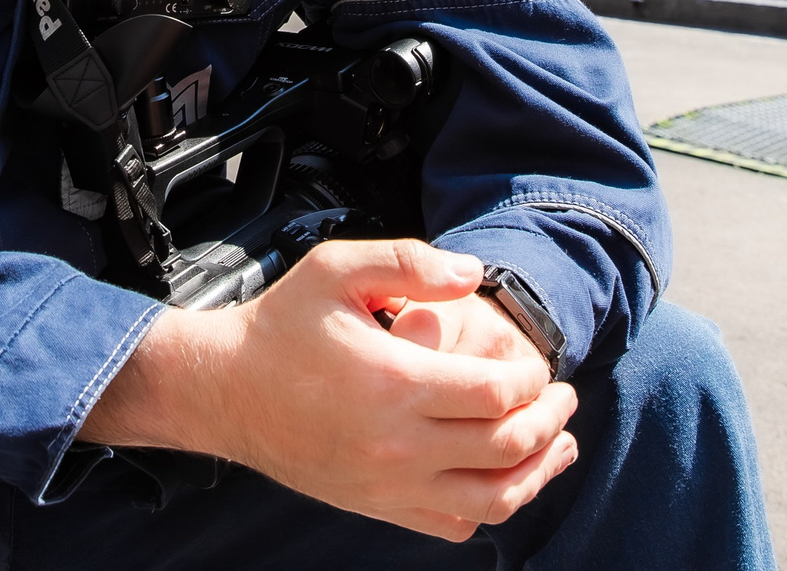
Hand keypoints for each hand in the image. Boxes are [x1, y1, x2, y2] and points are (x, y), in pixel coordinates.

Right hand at [82, 240, 577, 539]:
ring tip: (556, 444)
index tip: (538, 363)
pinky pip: (454, 524)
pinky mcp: (377, 506)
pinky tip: (498, 476)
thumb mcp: (336, 268)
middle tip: (562, 398)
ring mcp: (388, 484)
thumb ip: (410, 262)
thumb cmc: (281, 324)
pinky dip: (489, 507)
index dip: (534, 376)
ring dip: (537, 473)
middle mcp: (398, 444)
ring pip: (494, 499)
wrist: (224, 389)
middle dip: (550, 420)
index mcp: (396, 382)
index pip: (499, 392)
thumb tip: (474, 275)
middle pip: (509, 447)